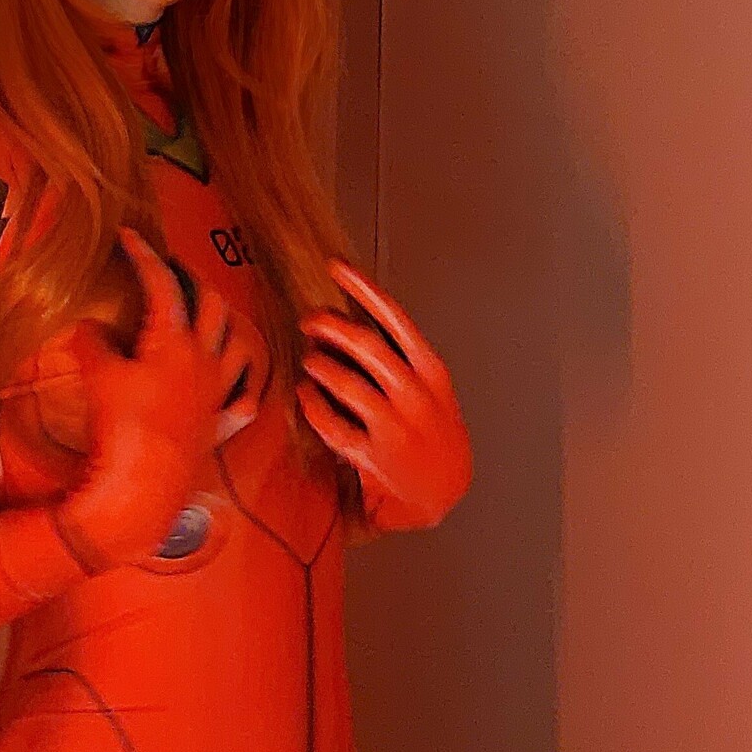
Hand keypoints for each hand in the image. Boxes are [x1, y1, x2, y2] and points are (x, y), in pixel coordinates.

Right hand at [61, 229, 244, 568]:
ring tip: (213, 316)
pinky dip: (242, 391)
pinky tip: (239, 387)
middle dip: (194, 281)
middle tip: (174, 270)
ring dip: (228, 327)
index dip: (145, 255)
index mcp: (173, 342)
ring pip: (238, 347)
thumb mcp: (98, 378)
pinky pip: (242, 404)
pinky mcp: (218, 428)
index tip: (131, 235)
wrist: (143, 487)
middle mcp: (204, 362)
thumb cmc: (122, 429)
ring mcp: (216, 395)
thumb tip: (89, 327)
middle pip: (212, 306)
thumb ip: (94, 344)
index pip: (162, 285)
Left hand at [297, 258, 471, 533]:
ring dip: (318, 364)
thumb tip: (344, 316)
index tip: (337, 265)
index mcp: (431, 370)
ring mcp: (395, 425)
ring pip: (344, 383)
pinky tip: (306, 394)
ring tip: (309, 358)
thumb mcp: (428, 384)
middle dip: (330, 325)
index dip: (363, 288)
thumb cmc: (431, 425)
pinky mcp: (373, 454)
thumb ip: (394, 353)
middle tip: (309, 319)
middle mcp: (416, 394)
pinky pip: (331, 422)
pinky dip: (312, 404)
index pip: (395, 318)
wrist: (445, 486)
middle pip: (365, 345)